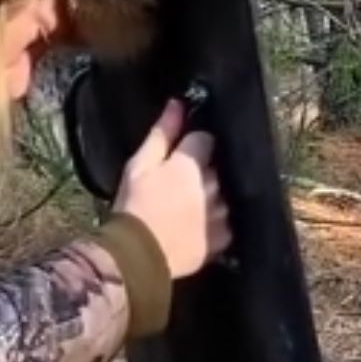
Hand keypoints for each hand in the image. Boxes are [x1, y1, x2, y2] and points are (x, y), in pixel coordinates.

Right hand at [112, 99, 232, 276]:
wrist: (136, 257)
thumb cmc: (134, 207)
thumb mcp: (139, 166)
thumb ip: (162, 134)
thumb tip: (177, 105)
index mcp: (193, 162)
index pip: (205, 139)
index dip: (192, 145)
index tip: (179, 157)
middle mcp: (214, 184)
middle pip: (217, 167)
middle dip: (203, 171)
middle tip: (180, 186)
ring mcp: (222, 212)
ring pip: (224, 194)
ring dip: (212, 197)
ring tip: (189, 209)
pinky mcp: (223, 237)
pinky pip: (226, 223)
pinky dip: (216, 223)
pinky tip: (197, 227)